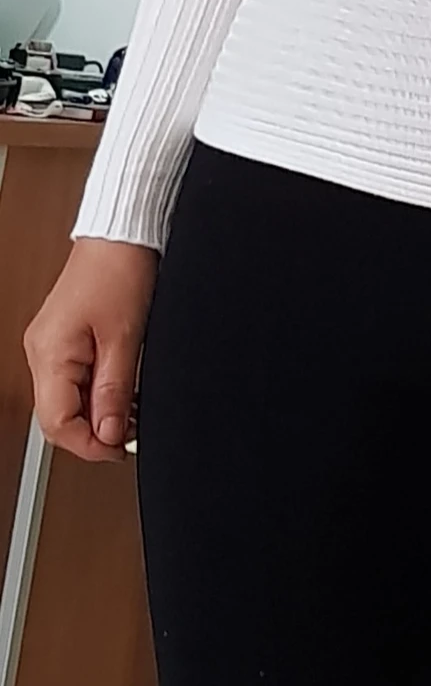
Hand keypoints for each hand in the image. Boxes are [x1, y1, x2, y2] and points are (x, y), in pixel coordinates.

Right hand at [24, 238, 157, 462]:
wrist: (122, 235)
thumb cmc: (121, 271)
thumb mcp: (126, 337)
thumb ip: (115, 390)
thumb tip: (109, 432)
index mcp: (50, 354)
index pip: (56, 423)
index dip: (89, 444)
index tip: (120, 449)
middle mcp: (42, 352)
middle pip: (59, 415)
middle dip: (95, 430)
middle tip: (131, 434)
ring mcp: (51, 345)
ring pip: (68, 399)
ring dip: (99, 411)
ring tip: (134, 412)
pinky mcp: (66, 337)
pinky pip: (75, 379)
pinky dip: (98, 391)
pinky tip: (123, 391)